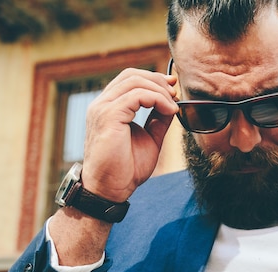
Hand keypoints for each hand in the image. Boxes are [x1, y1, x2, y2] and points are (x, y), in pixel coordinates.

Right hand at [81, 68, 178, 201]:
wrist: (110, 190)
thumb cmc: (126, 169)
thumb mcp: (150, 138)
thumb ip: (158, 119)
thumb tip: (171, 103)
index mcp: (108, 108)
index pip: (130, 79)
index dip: (153, 79)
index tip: (173, 89)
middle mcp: (102, 104)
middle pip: (132, 75)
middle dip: (158, 81)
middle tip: (175, 95)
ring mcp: (102, 108)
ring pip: (135, 81)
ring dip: (160, 90)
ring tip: (173, 106)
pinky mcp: (108, 116)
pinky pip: (137, 95)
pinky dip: (157, 99)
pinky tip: (169, 111)